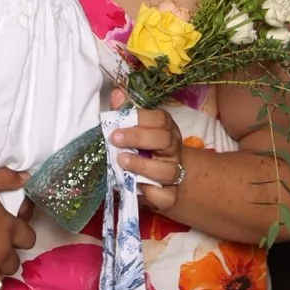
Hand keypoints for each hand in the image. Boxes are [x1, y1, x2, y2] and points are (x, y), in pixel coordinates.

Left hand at [105, 91, 183, 212]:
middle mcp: (173, 150)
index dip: (140, 118)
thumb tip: (117, 94)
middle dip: (139, 138)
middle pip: (165, 140)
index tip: (117, 123)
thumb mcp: (135, 130)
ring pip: (167, 170)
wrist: (162, 180)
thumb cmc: (144, 151)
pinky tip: (135, 187)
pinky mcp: (170, 196)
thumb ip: (125, 113)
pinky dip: (149, 193)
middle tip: (115, 140)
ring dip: (142, 166)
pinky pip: (164, 196)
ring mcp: (174, 173)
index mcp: (166, 130)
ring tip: (121, 162)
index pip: (161, 119)